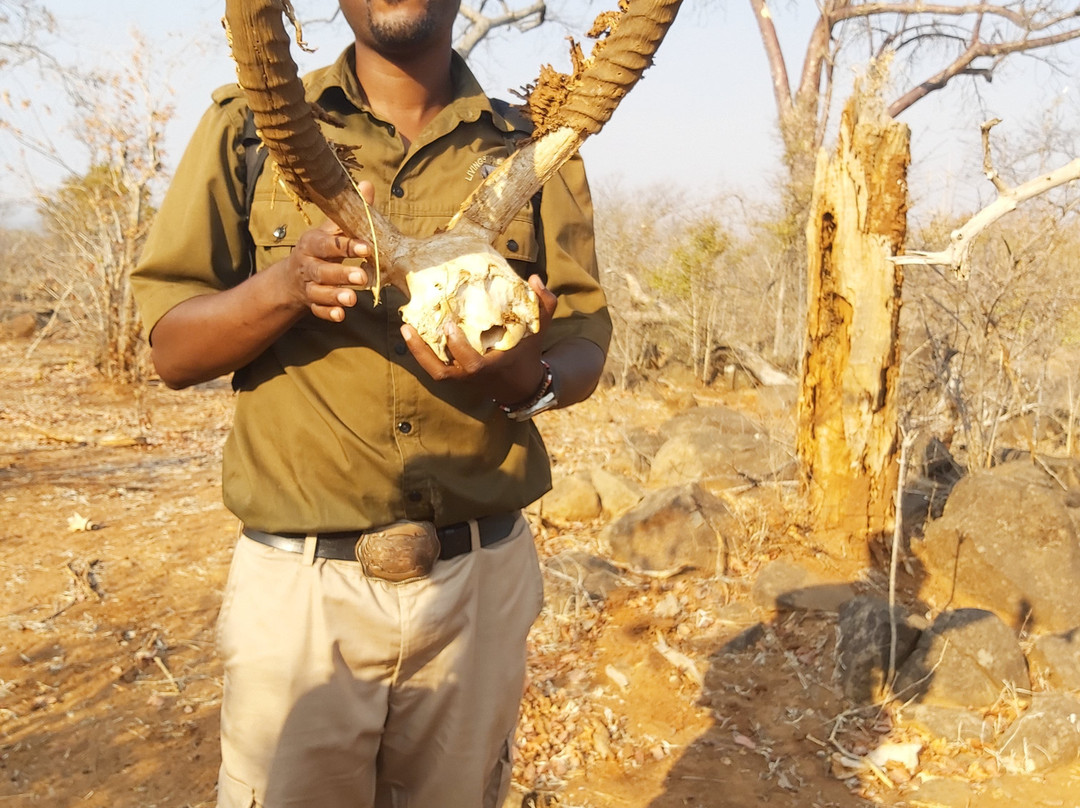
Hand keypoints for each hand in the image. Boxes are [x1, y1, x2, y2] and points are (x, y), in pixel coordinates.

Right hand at [283, 182, 375, 321]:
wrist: (293, 276)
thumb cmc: (320, 249)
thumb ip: (349, 214)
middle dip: (342, 274)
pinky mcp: (310, 302)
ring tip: (353, 299)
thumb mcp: (331, 230)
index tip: (367, 248)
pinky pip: (317, 310)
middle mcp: (308, 264)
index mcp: (312, 243)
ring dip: (335, 295)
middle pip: (322, 270)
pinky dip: (328, 313)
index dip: (347, 245)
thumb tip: (367, 186)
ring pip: (319, 291)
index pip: (329, 243)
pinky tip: (341, 315)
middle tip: (362, 277)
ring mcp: (308, 285)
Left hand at [402, 275, 557, 401]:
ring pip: (434, 371)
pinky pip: (435, 367)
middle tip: (411, 326)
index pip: (472, 364)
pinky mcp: (456, 375)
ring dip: (417, 352)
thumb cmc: (529, 351)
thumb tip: (534, 277)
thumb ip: (544, 303)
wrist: (521, 384)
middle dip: (424, 352)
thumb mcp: (541, 327)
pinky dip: (422, 353)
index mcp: (492, 365)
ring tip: (405, 328)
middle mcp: (473, 375)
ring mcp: (463, 377)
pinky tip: (412, 332)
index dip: (458, 347)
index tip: (449, 323)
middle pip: (442, 372)